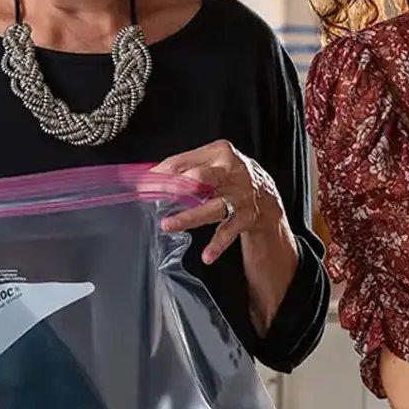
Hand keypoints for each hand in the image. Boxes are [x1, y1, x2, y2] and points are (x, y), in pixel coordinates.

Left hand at [153, 140, 289, 263]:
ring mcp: (239, 195)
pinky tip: (206, 256)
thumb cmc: (230, 176)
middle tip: (155, 198)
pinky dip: (217, 244)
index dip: (160, 174)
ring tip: (168, 225)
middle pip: (199, 178)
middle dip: (175, 188)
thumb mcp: (212, 162)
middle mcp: (231, 172)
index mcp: (219, 152)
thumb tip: (149, 177)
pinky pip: (228, 231)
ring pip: (212, 206)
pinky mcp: (245, 216)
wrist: (265, 194)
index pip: (183, 161)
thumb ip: (184, 166)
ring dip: (189, 217)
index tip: (143, 186)